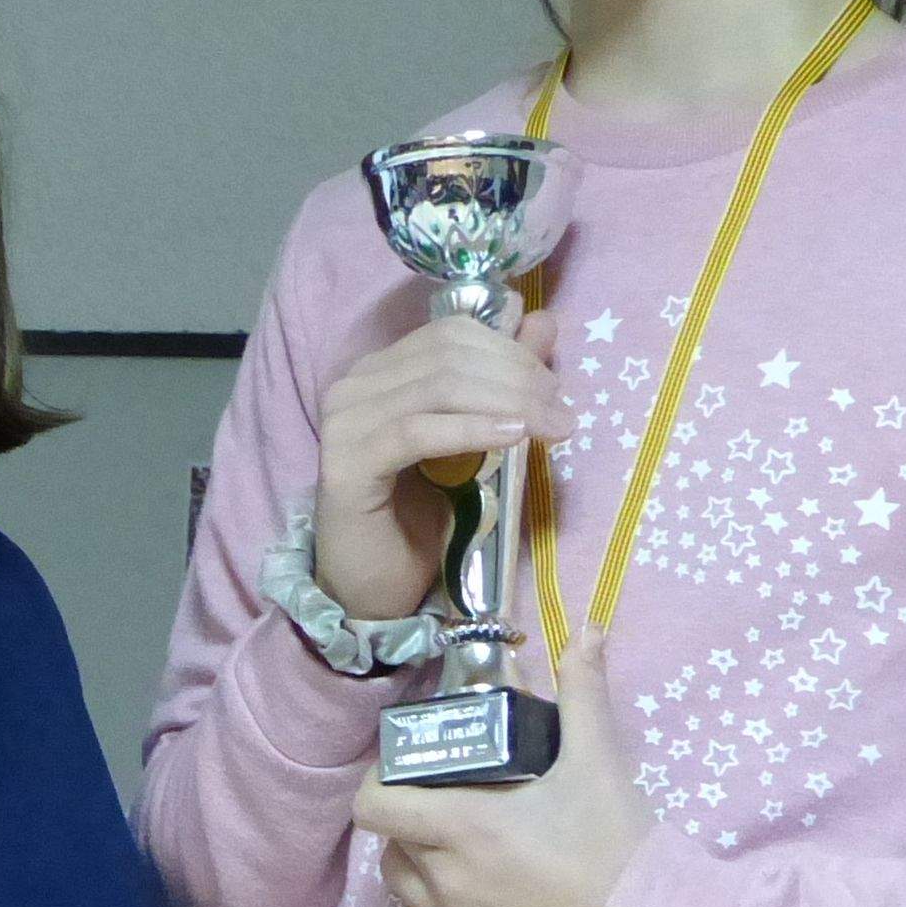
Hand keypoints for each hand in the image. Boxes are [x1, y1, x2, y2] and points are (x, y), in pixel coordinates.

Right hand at [313, 307, 571, 624]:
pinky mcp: (345, 464)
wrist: (373, 586)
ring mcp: (344, 422)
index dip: (510, 350)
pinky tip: (512, 436)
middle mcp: (354, 385)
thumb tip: (543, 321)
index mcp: (380, 371)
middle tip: (561, 414)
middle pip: (448, 354)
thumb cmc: (421, 517)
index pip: (450, 333)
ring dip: (508, 402)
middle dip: (518, 377)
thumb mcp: (475, 440)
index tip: (553, 388)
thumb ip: (502, 379)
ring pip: (436, 387)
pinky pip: (415, 431)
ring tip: (552, 428)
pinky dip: (470, 429)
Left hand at [347, 626, 655, 906]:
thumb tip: (587, 628)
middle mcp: (442, 880)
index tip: (407, 773)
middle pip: (389, 843)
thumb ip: (582, 692)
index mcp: (461, 826)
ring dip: (416, 865)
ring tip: (455, 850)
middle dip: (410, 820)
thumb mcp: (597, 763)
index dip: (379, 784)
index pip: (372, 805)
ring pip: (399, 890)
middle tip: (448, 805)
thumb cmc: (617, 847)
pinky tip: (461, 900)